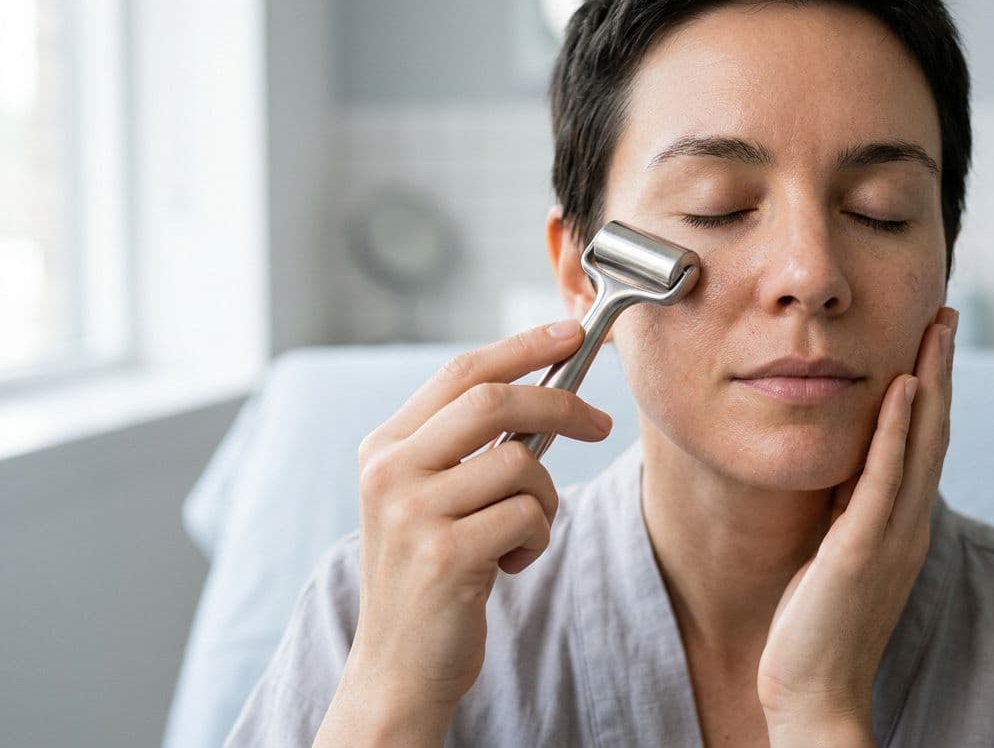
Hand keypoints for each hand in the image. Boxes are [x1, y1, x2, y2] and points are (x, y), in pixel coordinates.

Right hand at [314, 321, 613, 745]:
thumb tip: (543, 392)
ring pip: (521, 464)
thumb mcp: (429, 498)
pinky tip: (511, 564)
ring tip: (523, 533)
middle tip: (600, 424)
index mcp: (385, 447)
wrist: (400, 666)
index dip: (522, 346)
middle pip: (494, 400)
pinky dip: (538, 538)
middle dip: (560, 404)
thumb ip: (465, 446)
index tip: (572, 333)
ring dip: (545, 499)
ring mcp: (413, 513)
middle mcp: (390, 472)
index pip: (460, 371)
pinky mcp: (446, 556)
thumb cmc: (431, 575)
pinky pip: (529, 517)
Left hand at [756, 307, 957, 739]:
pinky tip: (901, 388)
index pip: (923, 442)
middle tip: (946, 313)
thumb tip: (843, 468)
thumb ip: (847, 510)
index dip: (931, 388)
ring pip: (921, 444)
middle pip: (933, 431)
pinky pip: (884, 480)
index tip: (931, 338)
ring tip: (936, 328)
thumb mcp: (836, 552)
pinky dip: (896, 431)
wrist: (814, 693)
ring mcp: (891, 536)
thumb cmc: (815, 626)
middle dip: (940, 369)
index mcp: (901, 524)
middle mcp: (908, 523)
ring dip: (930, 381)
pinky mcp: (863, 550)